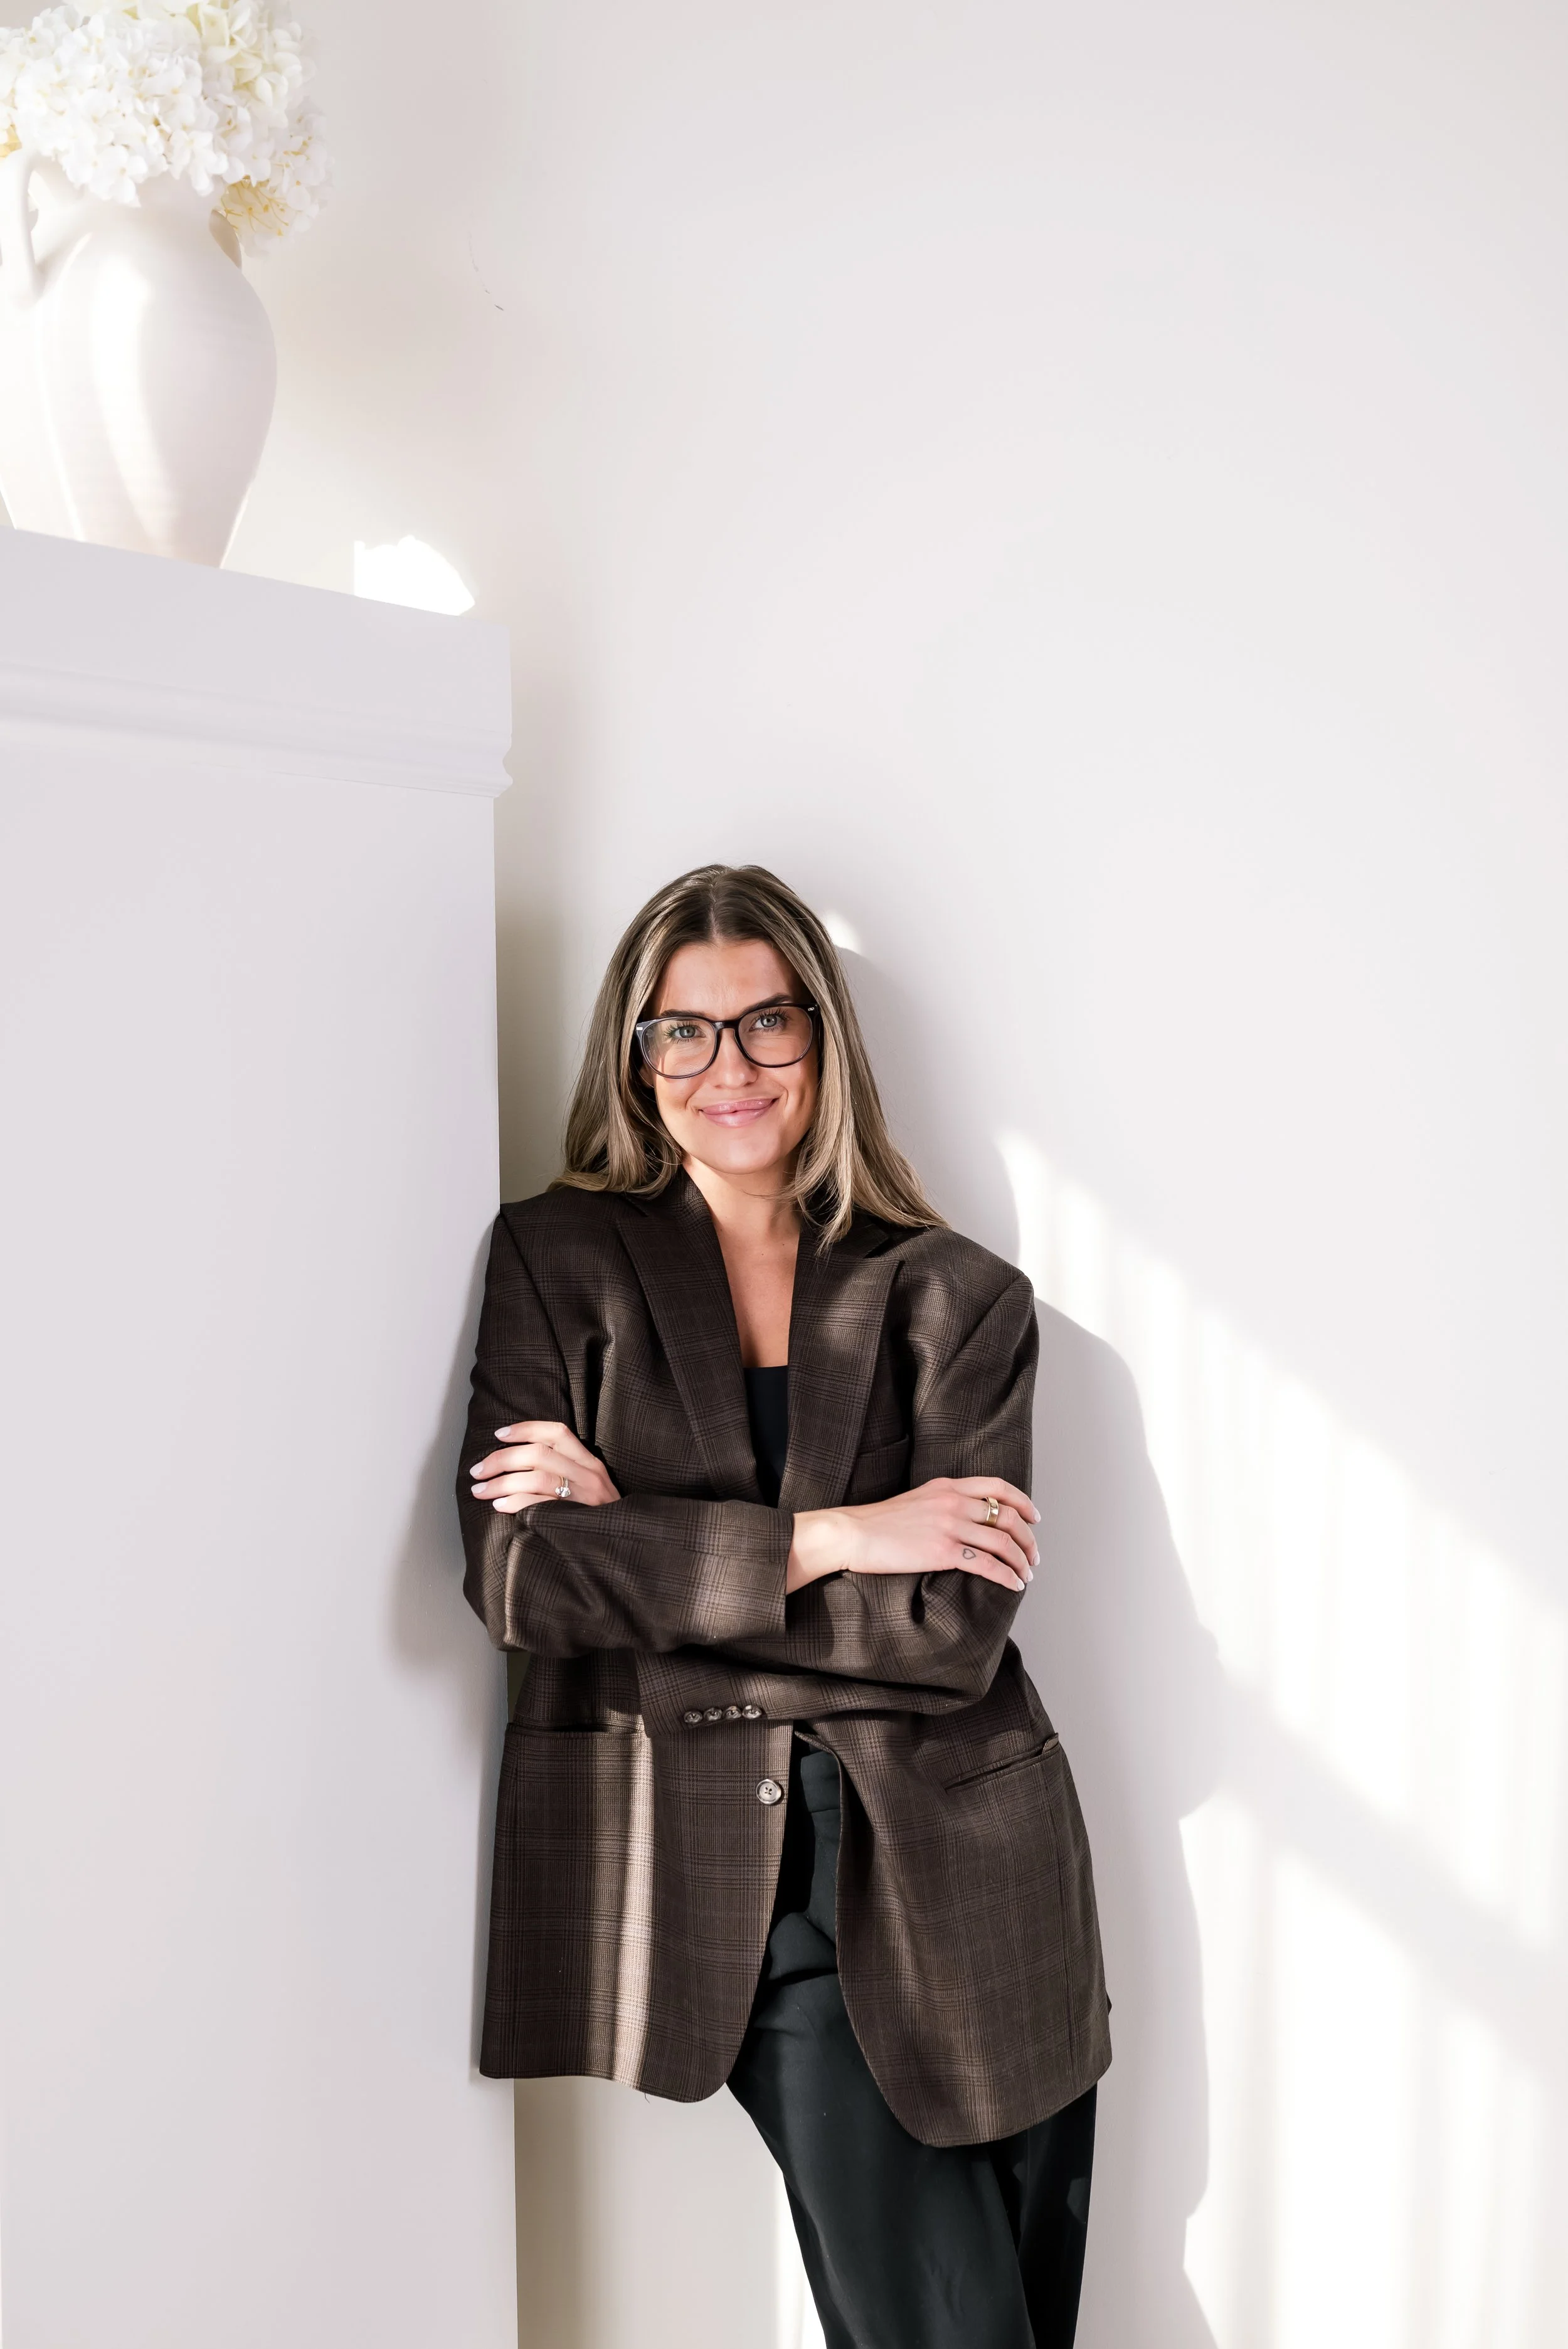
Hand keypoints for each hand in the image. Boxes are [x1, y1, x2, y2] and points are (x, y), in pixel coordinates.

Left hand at [469, 1420, 620, 1512]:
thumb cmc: (598, 1517)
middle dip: (502, 1459)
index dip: (525, 1429)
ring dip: (501, 1482)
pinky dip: (514, 1502)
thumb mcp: (590, 1487)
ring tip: (480, 1491)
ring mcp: (584, 1497)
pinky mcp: (576, 1519)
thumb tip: (517, 1464)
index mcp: (590, 1462)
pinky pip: (539, 1505)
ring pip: (537, 1477)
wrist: (627, 1549)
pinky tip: (498, 1505)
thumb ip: (564, 1471)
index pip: (557, 1433)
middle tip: (478, 1470)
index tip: (499, 1434)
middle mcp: (589, 1474)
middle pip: (539, 1454)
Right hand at [786, 1476, 1039, 1595]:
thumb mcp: (919, 1499)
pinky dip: (1007, 1576)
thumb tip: (970, 1517)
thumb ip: (945, 1501)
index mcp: (948, 1485)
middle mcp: (953, 1501)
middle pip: (1007, 1516)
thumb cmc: (880, 1522)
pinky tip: (1014, 1584)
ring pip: (1002, 1542)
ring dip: (1021, 1560)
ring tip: (1027, 1574)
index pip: (998, 1486)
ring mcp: (949, 1525)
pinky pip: (987, 1565)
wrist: (854, 1533)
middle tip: (1034, 1556)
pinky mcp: (943, 1551)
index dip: (1023, 1502)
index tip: (1035, 1518)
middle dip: (1028, 1539)